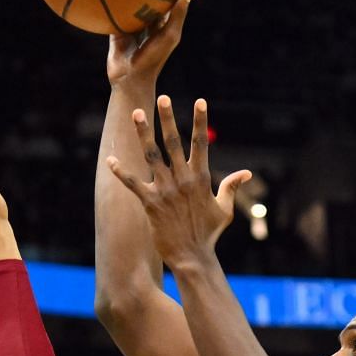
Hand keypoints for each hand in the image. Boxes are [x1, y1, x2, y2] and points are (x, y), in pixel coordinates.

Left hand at [103, 96, 252, 269]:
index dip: (200, 121)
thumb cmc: (209, 234)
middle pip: (173, 142)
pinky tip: (110, 159)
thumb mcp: (224, 209)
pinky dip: (121, 171)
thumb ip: (230, 187)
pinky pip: (132, 183)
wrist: (192, 256)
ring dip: (143, 133)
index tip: (199, 101)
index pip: (200, 143)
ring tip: (136, 113)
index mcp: (200, 178)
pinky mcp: (149, 203)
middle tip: (163, 98)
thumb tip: (245, 173)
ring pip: (151, 155)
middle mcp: (182, 180)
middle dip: (168, 118)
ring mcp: (164, 190)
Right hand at [107, 0, 193, 88]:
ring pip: (129, 7)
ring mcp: (130, 28)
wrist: (130, 78)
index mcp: (162, 24)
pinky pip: (111, 16)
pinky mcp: (116, 33)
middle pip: (147, 1)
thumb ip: (178, 13)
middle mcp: (147, 24)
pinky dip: (109, 6)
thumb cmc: (155, 57)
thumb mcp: (170, 34)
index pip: (166, 1)